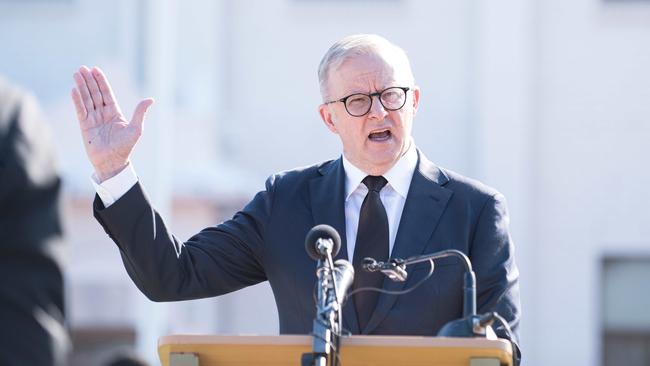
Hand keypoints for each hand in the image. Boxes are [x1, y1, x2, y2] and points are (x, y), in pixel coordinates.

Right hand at [71, 66, 153, 181]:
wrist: (113, 162)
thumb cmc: (125, 147)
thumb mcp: (136, 129)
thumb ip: (140, 113)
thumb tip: (150, 99)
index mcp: (114, 112)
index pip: (106, 93)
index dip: (101, 81)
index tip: (95, 70)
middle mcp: (103, 114)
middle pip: (95, 93)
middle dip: (89, 81)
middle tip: (82, 68)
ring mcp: (93, 119)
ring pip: (87, 99)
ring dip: (81, 87)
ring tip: (76, 74)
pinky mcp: (85, 126)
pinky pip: (81, 111)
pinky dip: (77, 101)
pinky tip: (74, 90)